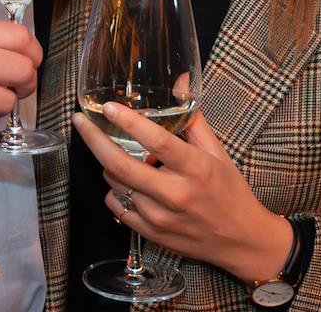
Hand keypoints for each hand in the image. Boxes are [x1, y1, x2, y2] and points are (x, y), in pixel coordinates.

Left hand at [72, 104, 293, 282]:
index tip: (107, 106)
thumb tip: (180, 80)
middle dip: (94, 139)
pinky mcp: (151, 234)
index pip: (156, 141)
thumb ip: (193, 117)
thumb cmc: (229, 191)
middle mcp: (175, 194)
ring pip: (116, 185)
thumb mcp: (218, 152)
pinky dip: (114, 190)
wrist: (241, 241)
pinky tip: (125, 181)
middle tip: (79, 120)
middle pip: (121, 165)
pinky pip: (117, 206)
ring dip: (108, 164)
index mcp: (195, 168)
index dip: (128, 122)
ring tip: (113, 151)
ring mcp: (160, 217)